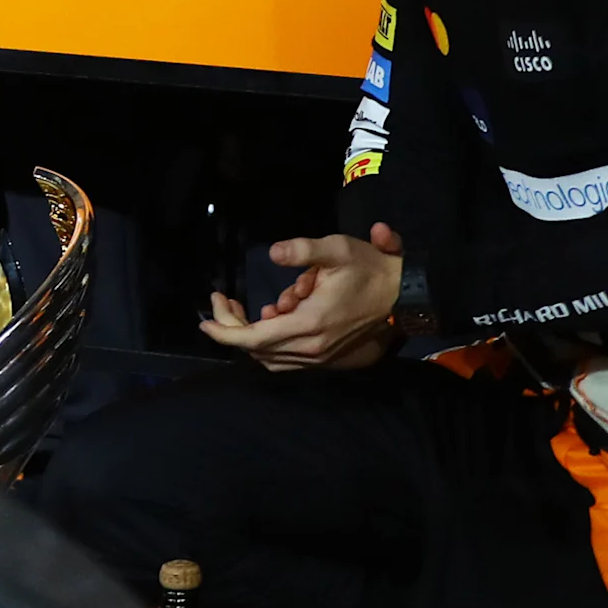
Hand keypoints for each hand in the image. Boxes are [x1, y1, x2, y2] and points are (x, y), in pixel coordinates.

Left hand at [202, 222, 402, 369]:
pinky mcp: (326, 357)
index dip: (225, 332)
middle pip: (256, 348)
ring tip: (241, 308)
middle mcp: (312, 349)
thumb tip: (273, 252)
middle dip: (232, 327)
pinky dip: (270, 341)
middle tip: (223, 302)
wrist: (403, 294)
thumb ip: (302, 250)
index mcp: (309, 326)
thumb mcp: (337, 250)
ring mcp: (320, 357)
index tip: (204, 320)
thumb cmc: (369, 270)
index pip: (254, 339)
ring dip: (251, 335)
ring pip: (270, 357)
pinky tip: (273, 315)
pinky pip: (286, 358)